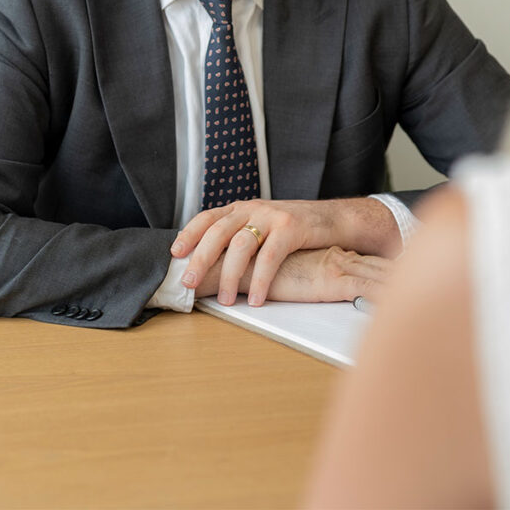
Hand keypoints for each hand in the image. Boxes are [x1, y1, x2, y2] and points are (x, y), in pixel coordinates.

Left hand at [173, 197, 399, 306]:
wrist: (334, 220)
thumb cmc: (295, 230)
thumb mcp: (262, 226)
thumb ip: (240, 237)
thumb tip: (208, 266)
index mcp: (242, 207)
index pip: (208, 217)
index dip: (189, 233)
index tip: (175, 253)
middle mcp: (253, 207)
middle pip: (218, 231)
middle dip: (201, 258)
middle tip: (189, 282)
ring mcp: (272, 216)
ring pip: (241, 245)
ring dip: (230, 276)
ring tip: (226, 301)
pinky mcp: (291, 227)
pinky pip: (270, 257)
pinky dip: (260, 280)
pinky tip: (255, 299)